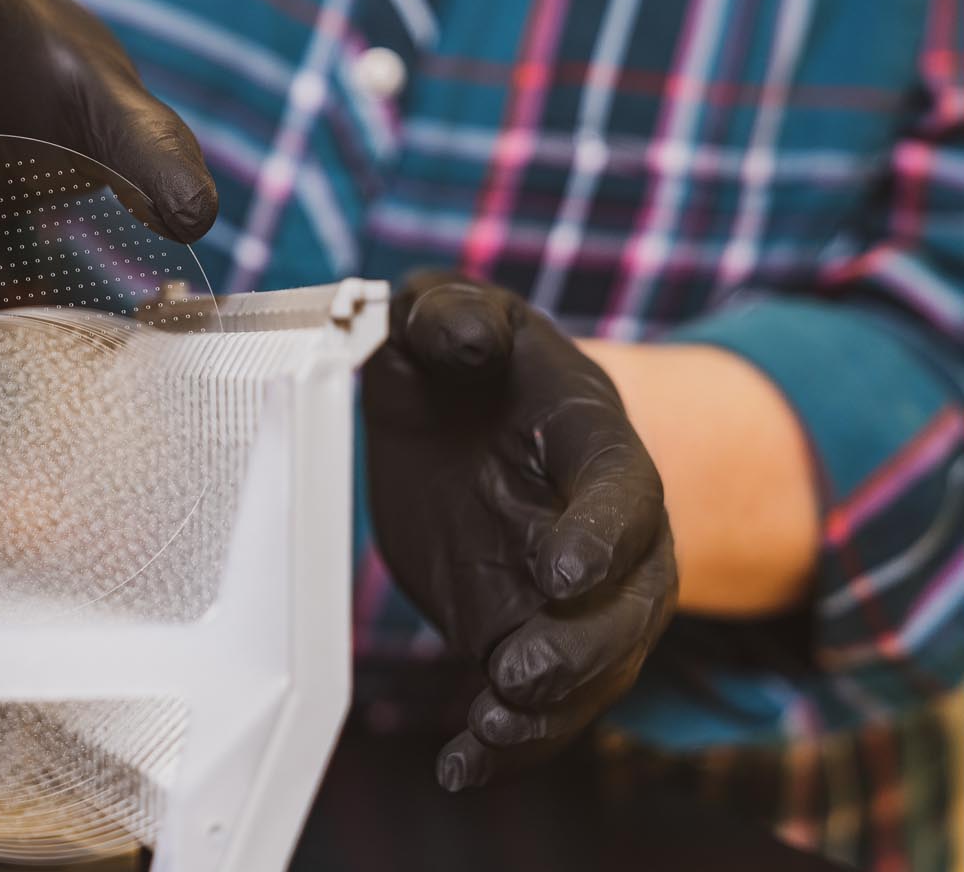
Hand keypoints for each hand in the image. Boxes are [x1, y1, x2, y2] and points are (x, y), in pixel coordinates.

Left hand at [362, 271, 676, 789]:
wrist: (457, 408)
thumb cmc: (460, 355)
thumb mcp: (448, 311)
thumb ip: (452, 315)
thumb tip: (458, 337)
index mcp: (592, 439)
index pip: (621, 492)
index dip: (601, 535)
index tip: (562, 573)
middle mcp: (602, 526)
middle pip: (630, 603)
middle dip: (585, 648)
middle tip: (522, 675)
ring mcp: (567, 590)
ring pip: (590, 668)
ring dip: (547, 712)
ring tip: (489, 734)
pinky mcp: (517, 627)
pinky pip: (532, 701)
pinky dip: (501, 743)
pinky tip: (461, 768)